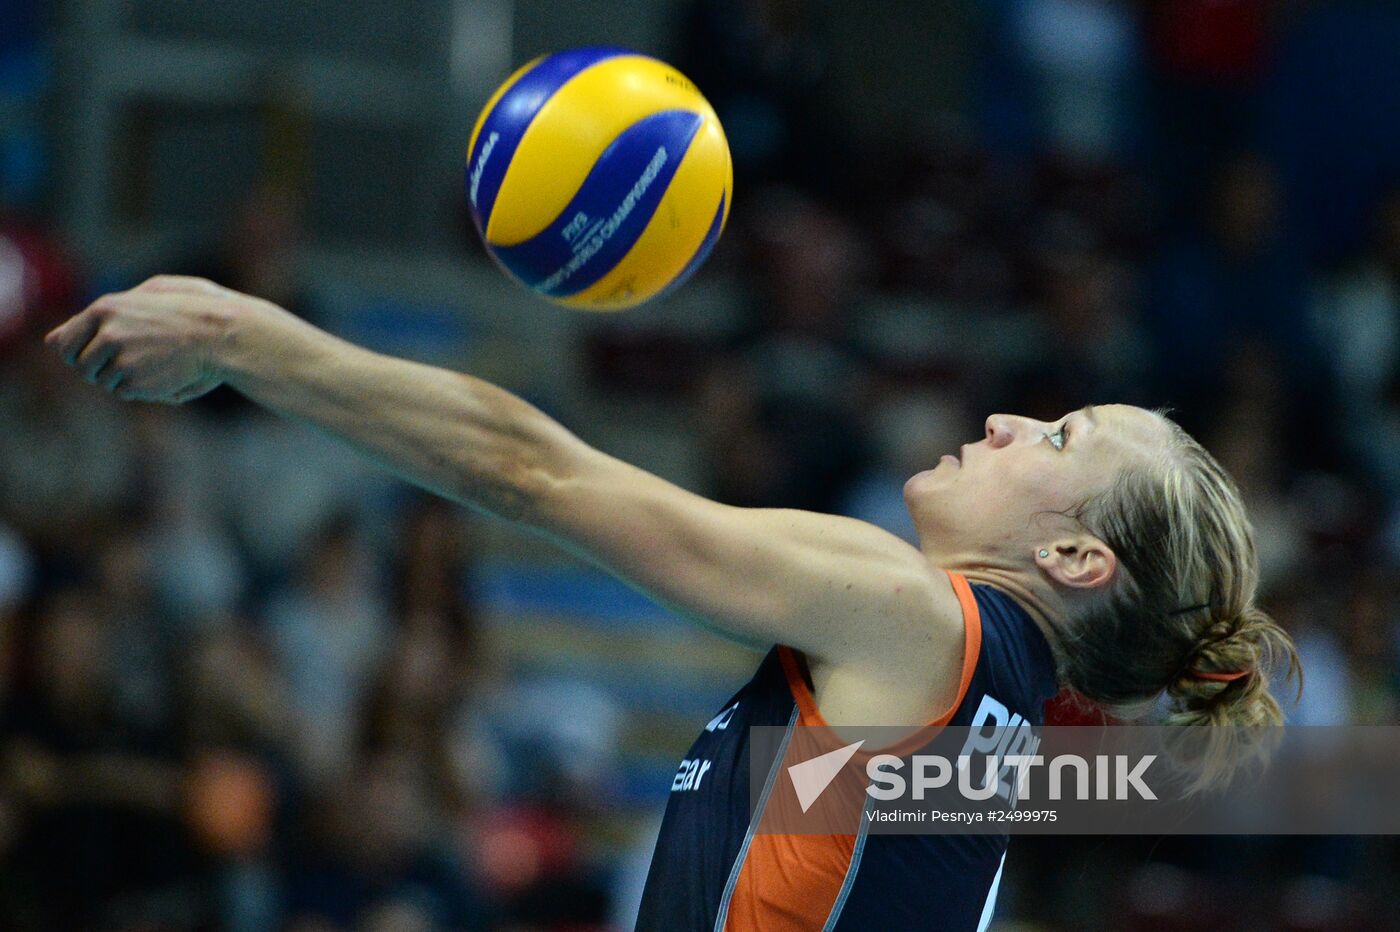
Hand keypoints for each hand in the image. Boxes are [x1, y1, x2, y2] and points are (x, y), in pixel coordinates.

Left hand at [44, 275, 249, 403]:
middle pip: (82, 366)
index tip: (97, 355)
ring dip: (124, 378)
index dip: (78, 353)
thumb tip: (50, 342)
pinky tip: (164, 373)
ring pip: (104, 381)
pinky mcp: (136, 384)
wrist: (223, 335)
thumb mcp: (143, 299)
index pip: (66, 342)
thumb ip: (96, 317)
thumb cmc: (190, 310)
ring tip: (155, 363)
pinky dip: (141, 388)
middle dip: (100, 368)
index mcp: (105, 309)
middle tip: (133, 360)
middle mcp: (107, 334)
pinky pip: (125, 392)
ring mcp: (120, 361)